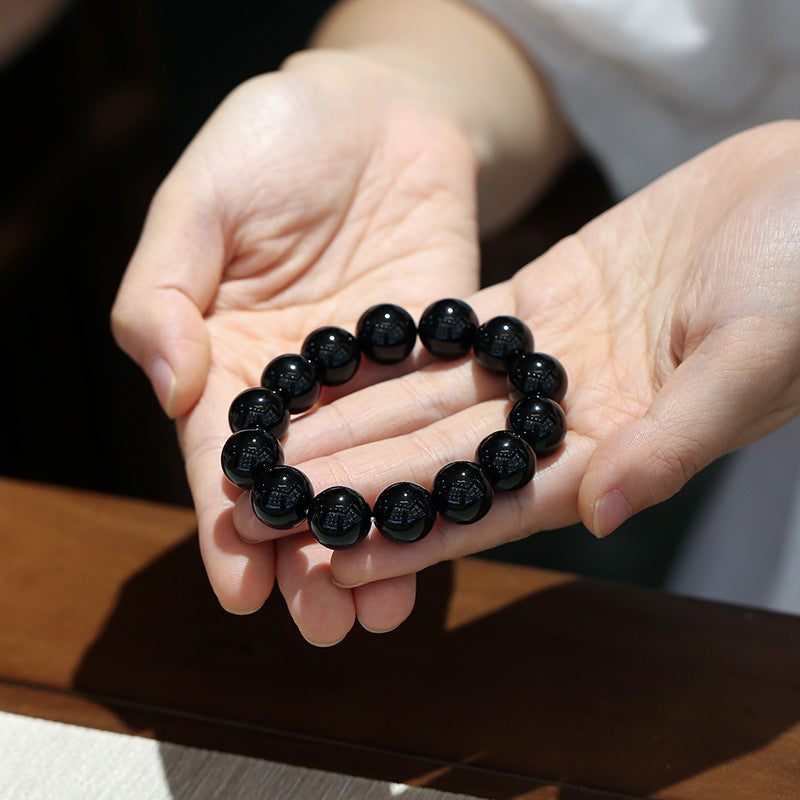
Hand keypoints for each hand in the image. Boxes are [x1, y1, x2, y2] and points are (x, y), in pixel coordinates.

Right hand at [111, 49, 480, 642]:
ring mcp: (378, 378)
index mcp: (233, 361)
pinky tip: (451, 528)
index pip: (225, 462)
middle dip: (311, 560)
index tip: (241, 590)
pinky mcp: (441, 354)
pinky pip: (442, 424)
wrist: (374, 105)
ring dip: (380, 540)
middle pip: (305, 488)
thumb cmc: (271, 141)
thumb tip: (171, 382)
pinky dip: (445, 476)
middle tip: (328, 626)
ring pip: (376, 473)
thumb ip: (163, 289)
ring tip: (384, 612)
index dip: (230, 527)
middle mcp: (307, 388)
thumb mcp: (199, 203)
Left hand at [236, 121, 799, 615]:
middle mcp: (572, 415)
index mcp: (619, 448)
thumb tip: (603, 512)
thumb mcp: (753, 356)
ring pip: (439, 398)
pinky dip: (400, 353)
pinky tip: (339, 367)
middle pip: (446, 456)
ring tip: (287, 447)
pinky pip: (457, 333)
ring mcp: (553, 358)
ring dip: (364, 423)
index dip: (416, 534)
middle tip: (279, 502)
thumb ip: (674, 440)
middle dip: (362, 481)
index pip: (496, 505)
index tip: (339, 556)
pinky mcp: (545, 300)